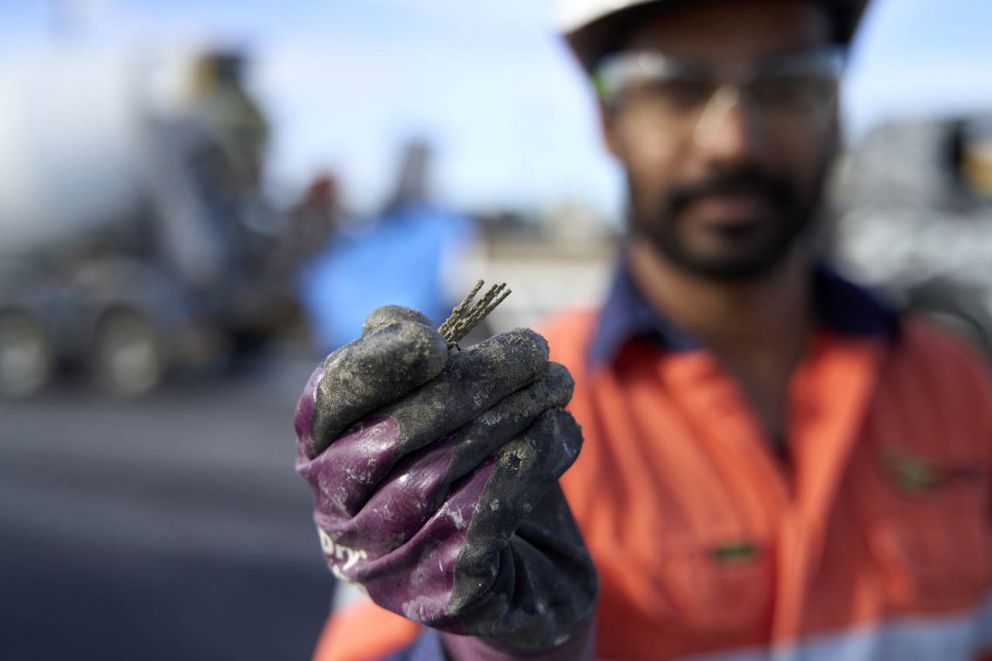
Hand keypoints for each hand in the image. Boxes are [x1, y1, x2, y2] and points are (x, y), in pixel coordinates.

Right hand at [295, 305, 597, 651]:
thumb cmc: (474, 470)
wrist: (525, 568)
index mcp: (325, 458)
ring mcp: (387, 563)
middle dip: (470, 381)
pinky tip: (561, 429)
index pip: (327, 402)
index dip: (374, 366)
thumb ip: (418, 368)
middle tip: (533, 348)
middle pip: (391, 436)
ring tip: (558, 380)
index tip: (432, 340)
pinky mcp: (445, 595)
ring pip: (439, 474)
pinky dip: (528, 462)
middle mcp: (341, 516)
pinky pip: (486, 518)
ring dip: (509, 414)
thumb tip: (392, 322)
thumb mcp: (446, 411)